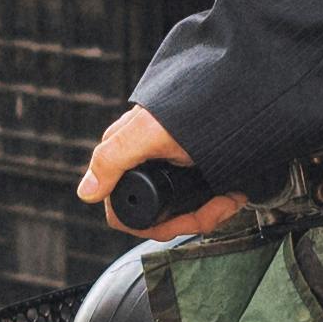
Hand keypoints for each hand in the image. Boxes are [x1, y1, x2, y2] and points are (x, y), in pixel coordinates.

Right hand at [79, 102, 241, 241]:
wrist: (235, 96)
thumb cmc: (191, 106)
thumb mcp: (148, 131)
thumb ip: (113, 158)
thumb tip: (86, 193)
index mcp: (122, 156)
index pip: (123, 212)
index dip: (153, 225)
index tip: (181, 221)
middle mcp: (141, 166)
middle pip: (157, 218)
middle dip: (190, 219)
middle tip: (217, 208)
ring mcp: (167, 171)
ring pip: (180, 214)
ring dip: (208, 213)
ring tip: (229, 200)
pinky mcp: (189, 173)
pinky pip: (197, 203)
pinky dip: (216, 205)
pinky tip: (230, 195)